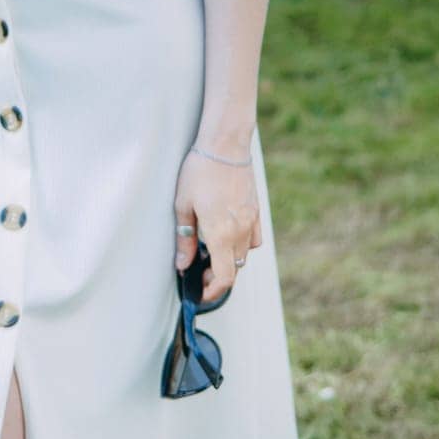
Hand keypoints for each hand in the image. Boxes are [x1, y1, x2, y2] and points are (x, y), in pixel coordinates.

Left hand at [173, 145, 261, 303]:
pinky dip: (242, 244)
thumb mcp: (183, 204)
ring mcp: (251, 222)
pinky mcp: (256, 211)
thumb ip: (184, 239)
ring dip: (229, 260)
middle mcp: (240, 232)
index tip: (201, 293)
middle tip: (199, 272)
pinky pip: (253, 239)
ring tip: (210, 251)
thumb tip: (183, 265)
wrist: (225, 145)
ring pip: (243, 254)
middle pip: (234, 269)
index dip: (213, 291)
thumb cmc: (199, 171)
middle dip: (217, 276)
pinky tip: (228, 234)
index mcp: (220, 234)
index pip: (224, 278)